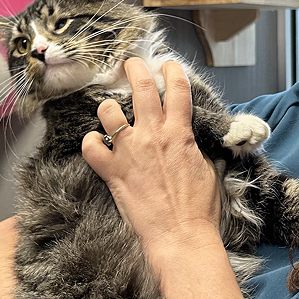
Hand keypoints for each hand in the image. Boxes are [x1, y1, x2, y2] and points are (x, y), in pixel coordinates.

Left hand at [82, 58, 220, 272]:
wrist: (180, 235)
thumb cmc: (199, 205)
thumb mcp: (207, 167)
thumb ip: (194, 145)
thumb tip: (188, 136)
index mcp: (180, 132)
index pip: (178, 89)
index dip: (173, 71)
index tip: (169, 64)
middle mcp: (153, 135)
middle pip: (141, 89)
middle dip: (135, 69)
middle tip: (130, 63)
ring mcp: (130, 151)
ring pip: (109, 112)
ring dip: (108, 107)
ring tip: (109, 110)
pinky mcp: (113, 172)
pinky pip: (91, 147)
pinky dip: (90, 142)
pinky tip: (95, 143)